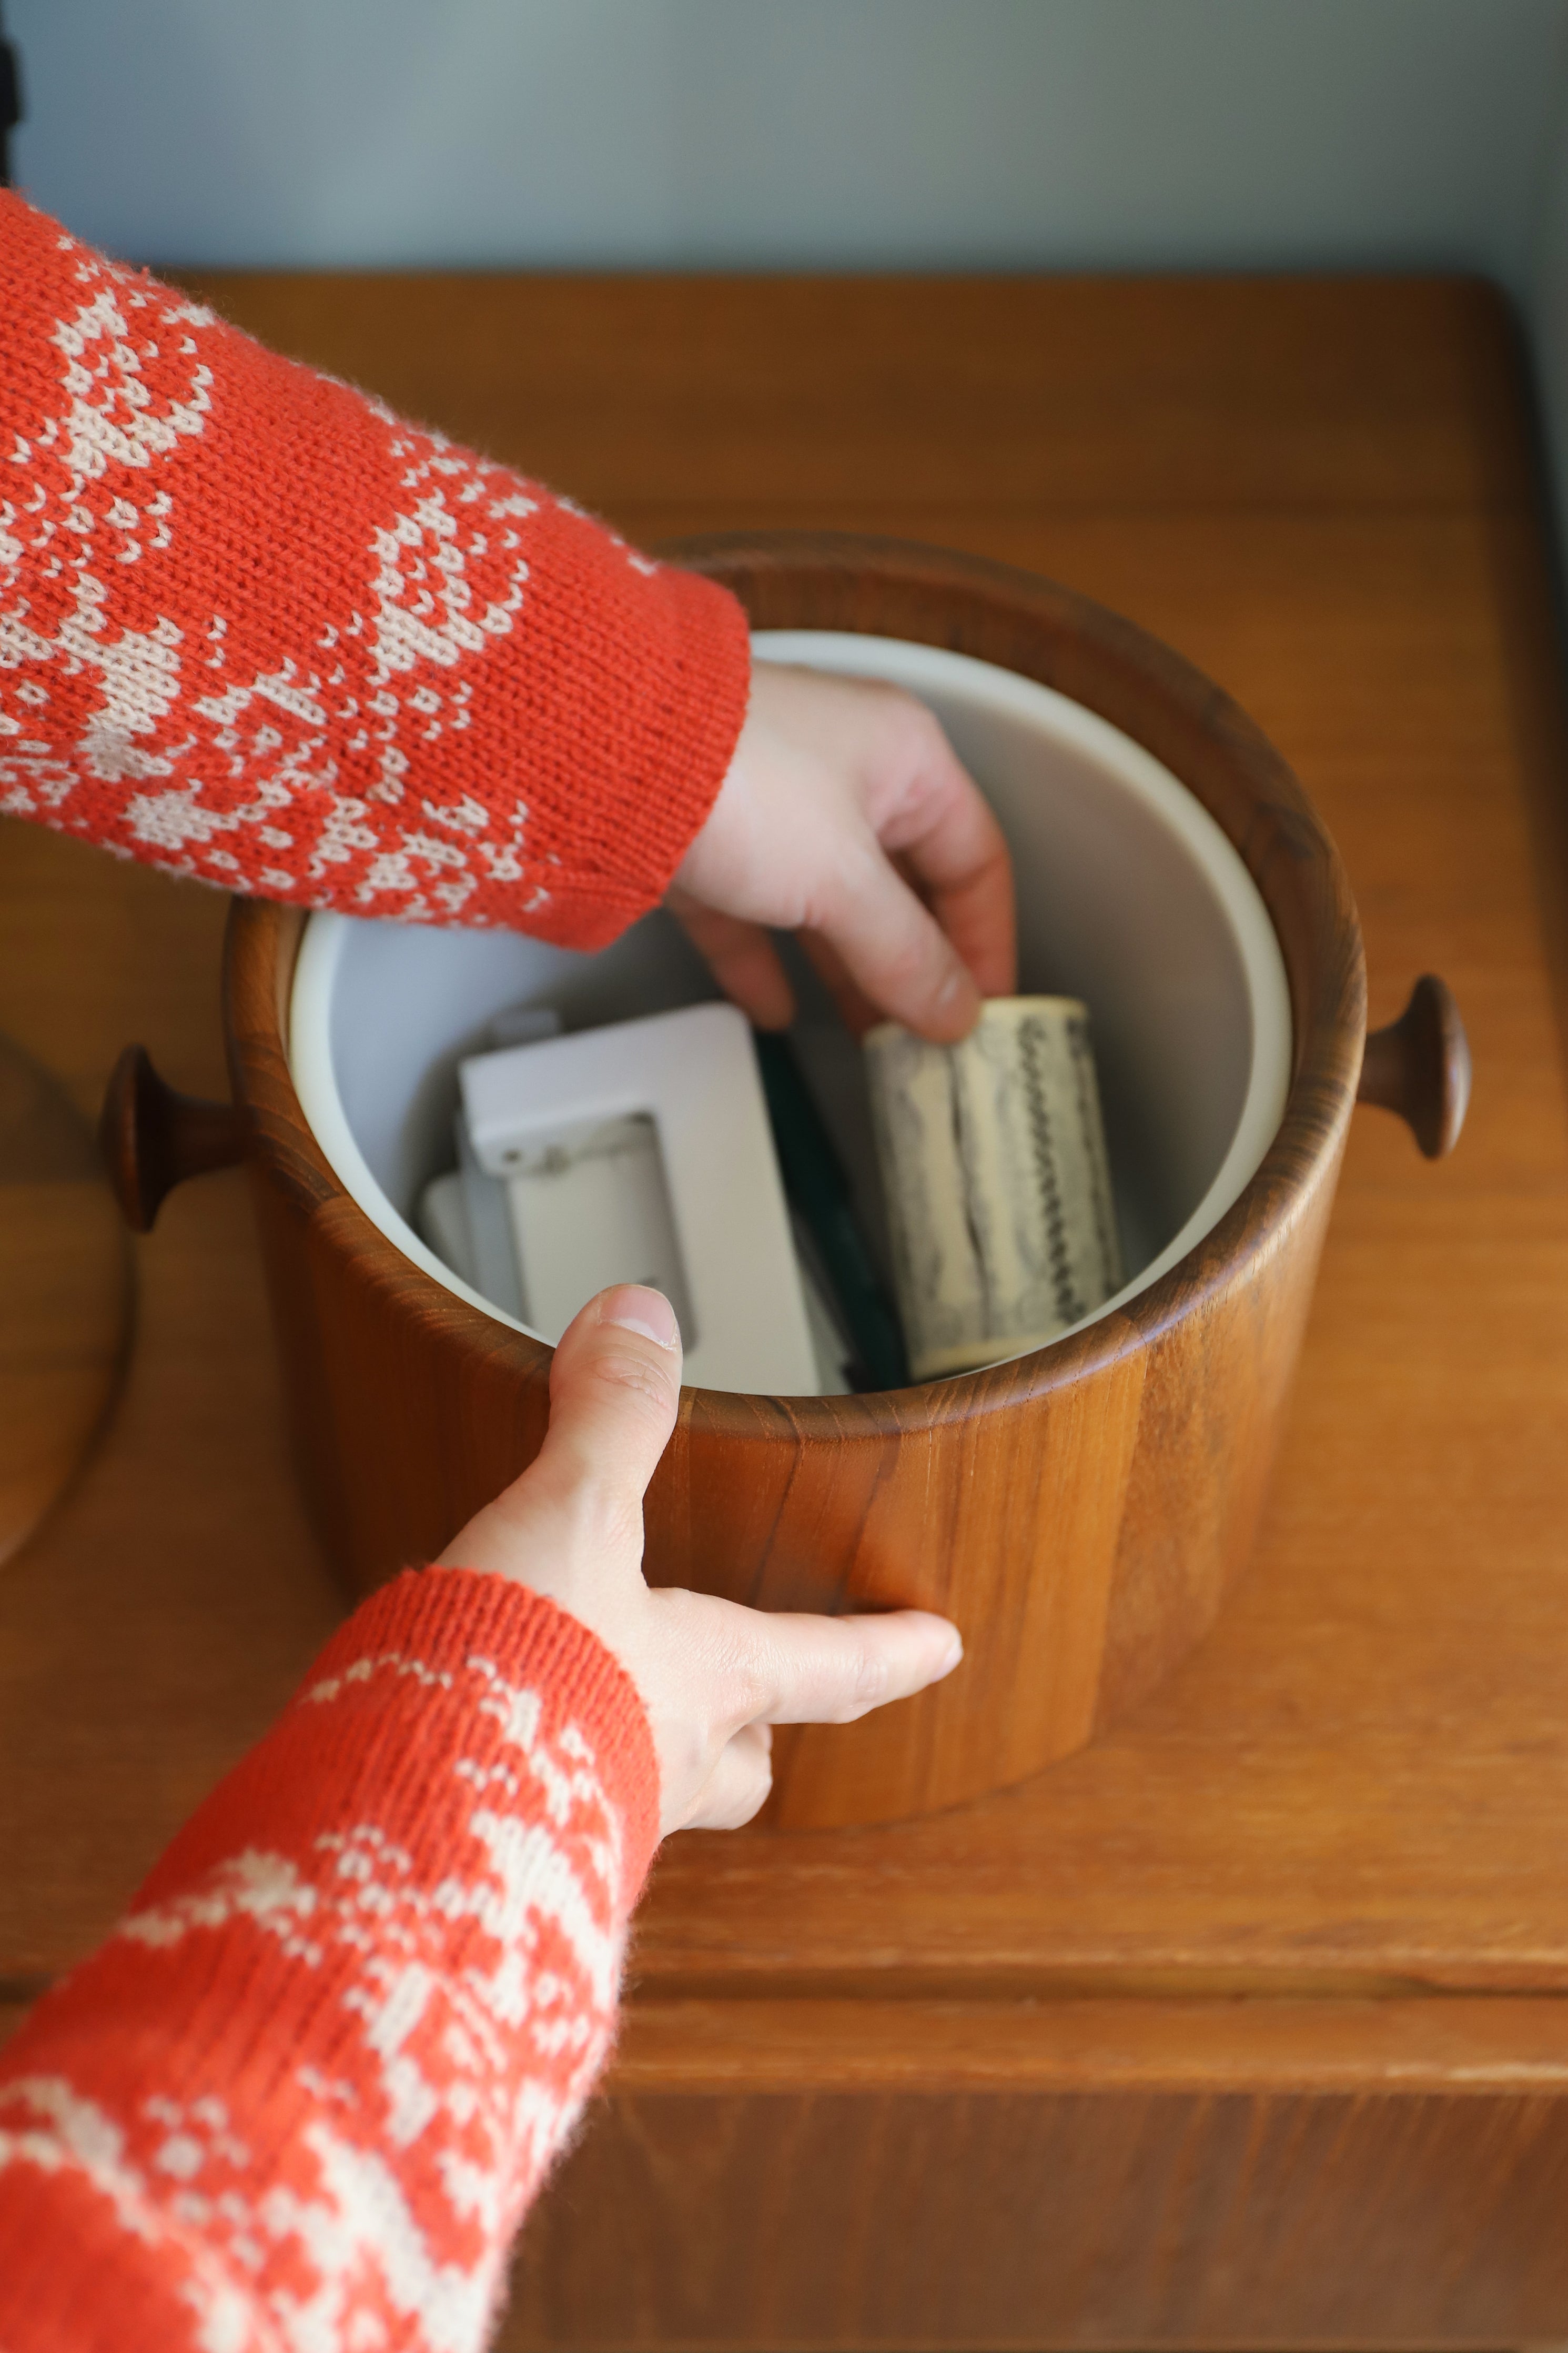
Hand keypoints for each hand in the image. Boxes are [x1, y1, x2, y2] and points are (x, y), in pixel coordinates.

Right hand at [434, 1284, 962, 1834]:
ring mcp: (595, 1832)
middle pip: (747, 1766)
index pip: (830, 1665)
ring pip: (656, 1801)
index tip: (940, 1647)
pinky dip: (543, 1795)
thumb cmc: (519, 1675)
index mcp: (709, 1681)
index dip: (888, 1651)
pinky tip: (498, 1768)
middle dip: (760, 1735)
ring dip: (646, 1763)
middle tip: (769, 1725)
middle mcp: (669, 1769)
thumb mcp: (574, 1515)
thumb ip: (610, 1417)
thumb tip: (640, 1320)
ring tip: (606, 1728)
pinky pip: (556, 1830)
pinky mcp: (516, 1865)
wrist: (421, 1819)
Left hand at [669, 659, 1016, 1041]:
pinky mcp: (706, 839)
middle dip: (915, 966)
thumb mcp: (845, 879)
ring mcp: (771, 804)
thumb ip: (905, 954)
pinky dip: (764, 963)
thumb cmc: (736, 774)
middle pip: (902, 887)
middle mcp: (844, 772)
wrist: (599, 751)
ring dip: (848, 973)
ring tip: (866, 1038)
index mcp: (904, 756)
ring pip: (827, 904)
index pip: (976, 859)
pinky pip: (750, 914)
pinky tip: (772, 1010)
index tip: (983, 1009)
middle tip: (926, 1038)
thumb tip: (953, 1011)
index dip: (986, 940)